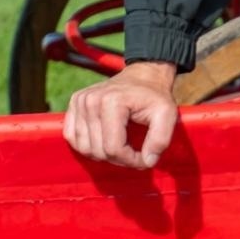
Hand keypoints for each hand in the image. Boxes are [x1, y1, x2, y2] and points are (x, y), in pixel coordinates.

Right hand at [64, 61, 178, 168]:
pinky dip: (88, 146)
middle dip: (120, 159)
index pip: (114, 148)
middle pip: (98, 151)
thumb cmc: (155, 97)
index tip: (146, 158)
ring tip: (122, 147)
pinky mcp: (73, 105)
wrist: (142, 77)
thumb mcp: (168, 114)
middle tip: (136, 153)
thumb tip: (148, 161)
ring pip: (84, 148)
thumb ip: (161, 139)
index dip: (131, 160)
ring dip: (104, 155)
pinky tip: (105, 142)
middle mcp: (90, 101)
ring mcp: (79, 102)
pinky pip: (72, 137)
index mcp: (112, 102)